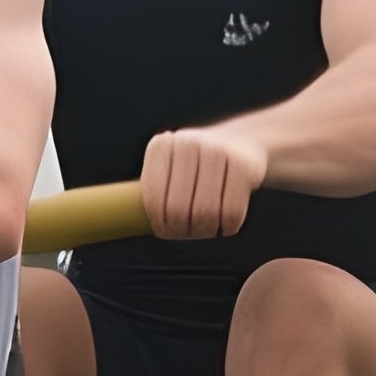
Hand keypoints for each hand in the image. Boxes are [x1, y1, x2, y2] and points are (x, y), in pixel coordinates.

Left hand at [141, 126, 268, 239]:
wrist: (240, 144)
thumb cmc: (196, 167)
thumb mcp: (169, 169)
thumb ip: (153, 192)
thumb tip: (132, 225)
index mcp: (160, 147)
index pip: (152, 201)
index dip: (160, 225)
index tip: (169, 230)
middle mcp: (186, 144)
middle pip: (178, 211)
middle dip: (184, 231)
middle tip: (191, 232)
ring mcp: (216, 151)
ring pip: (205, 215)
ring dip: (207, 231)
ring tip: (208, 227)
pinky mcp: (243, 165)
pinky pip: (232, 214)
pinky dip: (227, 228)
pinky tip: (225, 222)